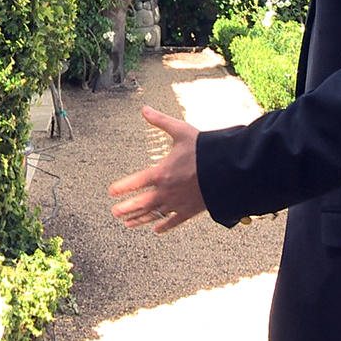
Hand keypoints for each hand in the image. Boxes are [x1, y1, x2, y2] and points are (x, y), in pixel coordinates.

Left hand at [109, 105, 205, 233]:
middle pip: (141, 203)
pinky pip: (174, 221)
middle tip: (115, 213)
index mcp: (161, 172)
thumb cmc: (205, 149)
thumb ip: (160, 121)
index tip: (111, 192)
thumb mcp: (180, 131)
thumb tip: (145, 109)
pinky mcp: (190, 210)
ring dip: (140, 219)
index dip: (122, 187)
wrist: (228, 168)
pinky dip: (165, 226)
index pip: (135, 182)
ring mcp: (178, 203)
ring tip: (128, 224)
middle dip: (126, 209)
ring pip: (154, 214)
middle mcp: (166, 191)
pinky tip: (157, 230)